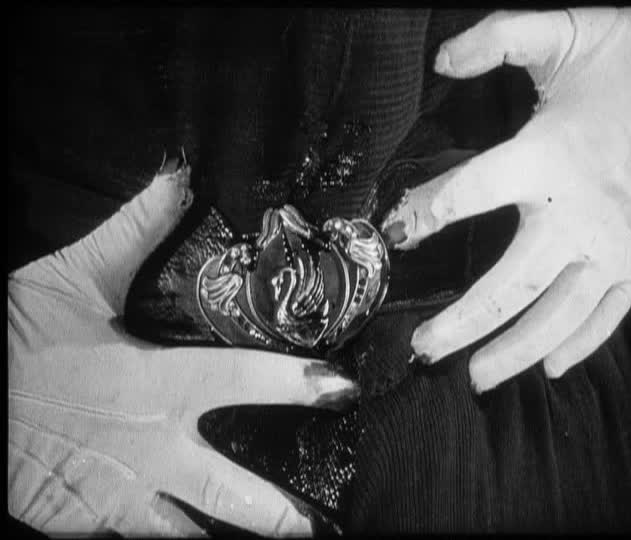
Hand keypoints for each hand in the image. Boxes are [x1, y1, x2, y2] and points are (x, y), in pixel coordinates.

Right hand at [8, 163, 358, 535]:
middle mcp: (149, 447)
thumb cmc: (15, 337)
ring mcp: (118, 494)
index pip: (244, 381)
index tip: (342, 388)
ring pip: (189, 535)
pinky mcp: (85, 520)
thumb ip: (136, 230)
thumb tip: (179, 179)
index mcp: (156, 383)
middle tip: (323, 528)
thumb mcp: (75, 278)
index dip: (297, 385)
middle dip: (282, 515)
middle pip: (232, 492)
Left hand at [381, 6, 630, 391]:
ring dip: (516, 350)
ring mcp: (611, 244)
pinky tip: (549, 366)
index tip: (398, 228)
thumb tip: (442, 60)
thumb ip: (497, 38)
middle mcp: (579, 212)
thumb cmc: (628, 62)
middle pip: (512, 283)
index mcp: (548, 156)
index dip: (426, 211)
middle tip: (424, 348)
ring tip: (476, 377)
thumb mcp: (563, 32)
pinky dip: (582, 344)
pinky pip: (608, 313)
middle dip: (464, 321)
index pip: (469, 192)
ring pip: (559, 314)